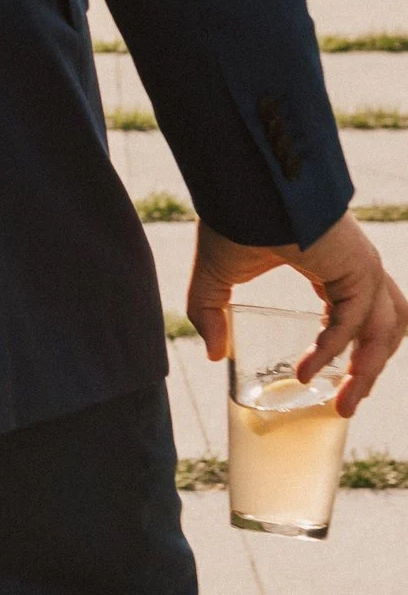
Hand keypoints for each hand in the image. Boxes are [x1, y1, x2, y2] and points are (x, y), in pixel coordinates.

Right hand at [189, 213, 406, 414]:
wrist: (243, 185)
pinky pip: (352, 319)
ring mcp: (363, 266)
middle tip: (343, 408)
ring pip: (383, 329)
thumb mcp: (216, 276)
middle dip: (366, 373)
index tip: (330, 386)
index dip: (350, 353)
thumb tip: (215, 355)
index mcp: (334, 267)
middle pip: (381, 329)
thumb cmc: (233, 217)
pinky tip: (308, 371)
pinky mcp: (358, 267)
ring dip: (367, 370)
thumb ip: (211, 313)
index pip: (358, 317)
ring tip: (342, 404)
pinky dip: (333, 349)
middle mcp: (357, 268)